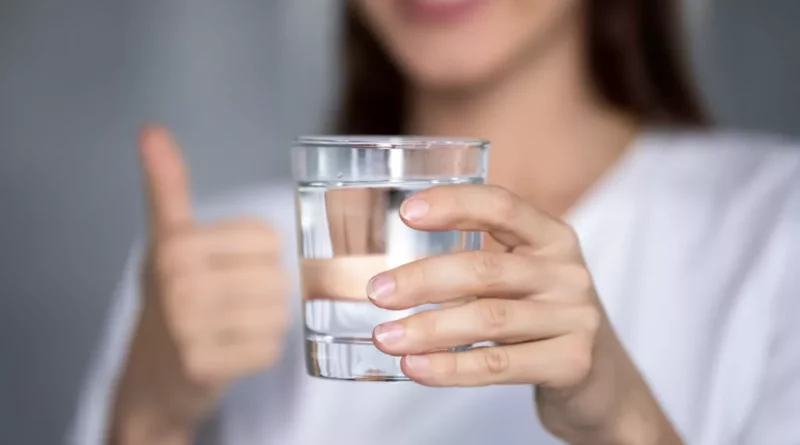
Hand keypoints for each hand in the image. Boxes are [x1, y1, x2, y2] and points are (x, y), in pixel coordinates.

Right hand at [111, 126, 288, 444]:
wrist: (149, 379)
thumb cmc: (170, 298)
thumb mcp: (166, 239)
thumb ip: (167, 187)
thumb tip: (151, 129)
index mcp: (176, 242)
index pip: (270, 240)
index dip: (261, 258)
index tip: (228, 271)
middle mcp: (177, 280)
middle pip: (278, 278)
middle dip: (265, 296)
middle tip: (230, 307)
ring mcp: (186, 326)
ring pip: (278, 314)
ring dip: (265, 325)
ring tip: (231, 329)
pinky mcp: (201, 367)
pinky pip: (270, 350)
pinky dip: (259, 354)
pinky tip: (231, 354)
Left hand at [369, 185, 681, 444]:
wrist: (600, 379)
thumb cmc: (542, 318)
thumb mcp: (523, 278)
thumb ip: (478, 262)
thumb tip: (392, 269)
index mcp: (552, 237)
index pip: (501, 205)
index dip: (454, 203)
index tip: (405, 212)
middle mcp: (567, 271)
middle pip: (486, 268)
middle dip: (423, 279)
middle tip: (378, 292)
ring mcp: (575, 317)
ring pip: (489, 318)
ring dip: (428, 328)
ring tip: (386, 338)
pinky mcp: (572, 362)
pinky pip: (501, 364)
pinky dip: (452, 368)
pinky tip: (416, 368)